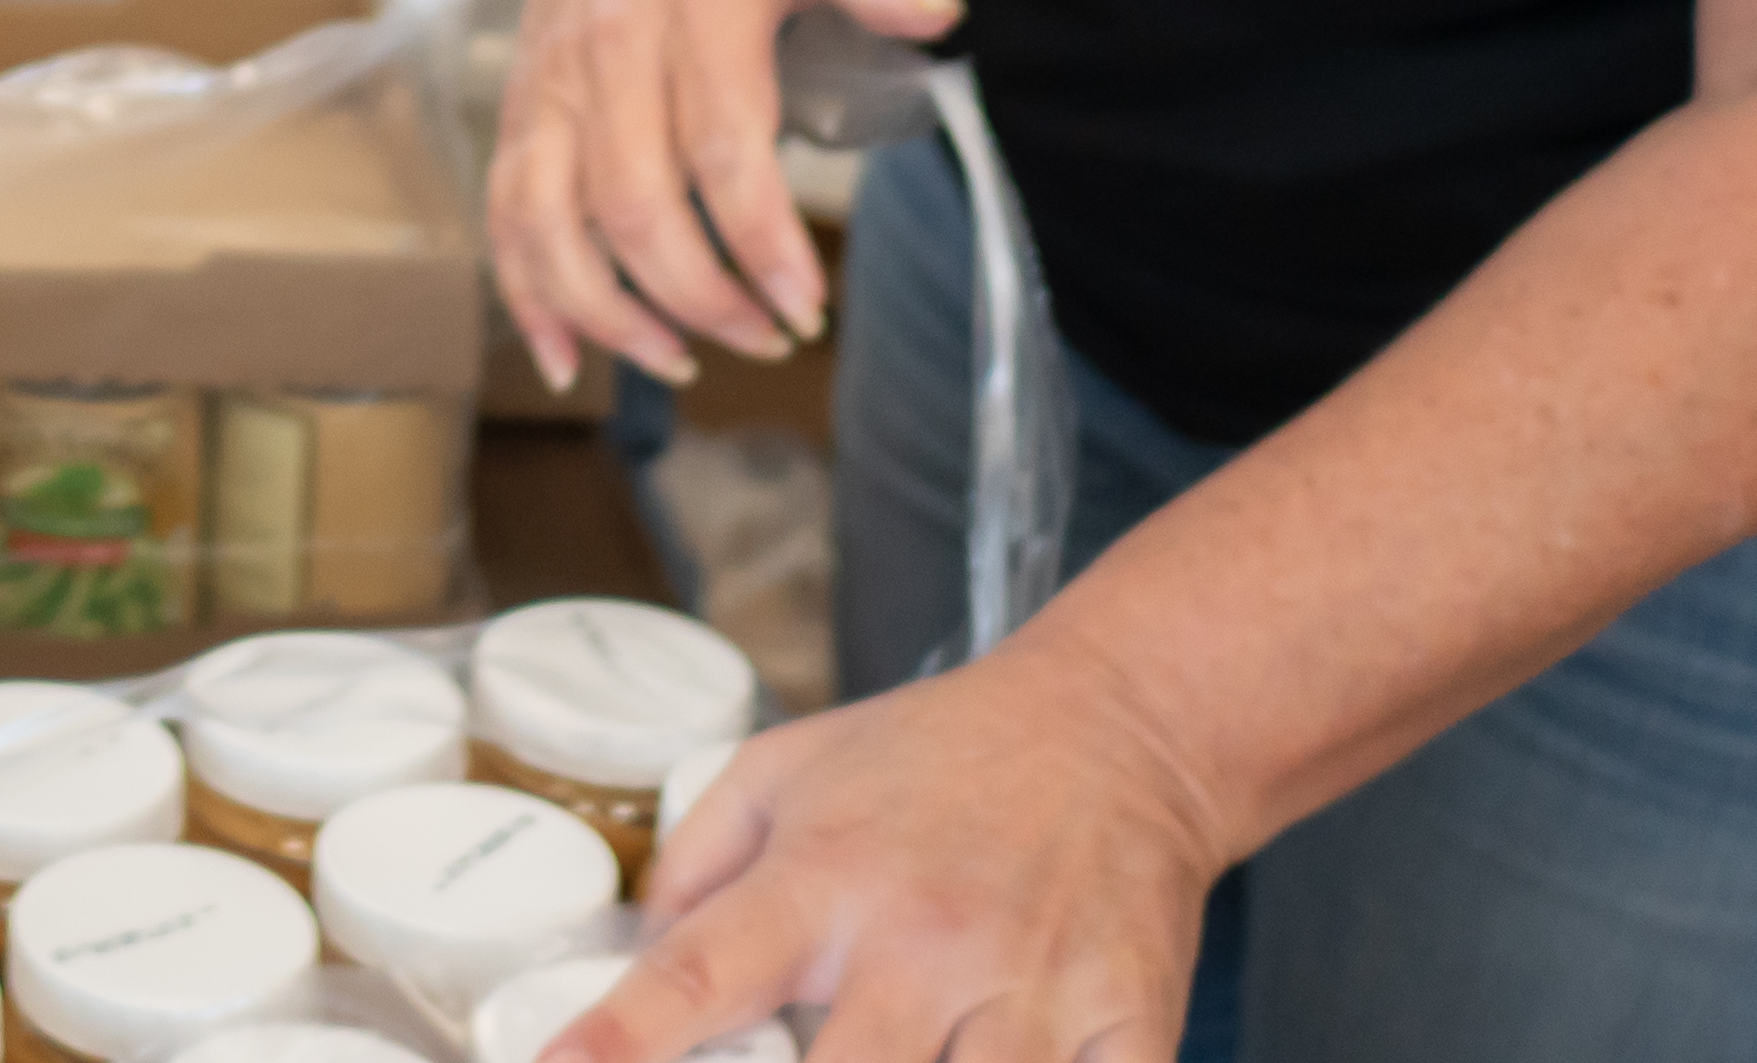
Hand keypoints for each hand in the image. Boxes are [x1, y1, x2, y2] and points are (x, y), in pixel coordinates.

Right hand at [488, 0, 958, 384]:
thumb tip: (940, 16)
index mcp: (693, 12)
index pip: (722, 148)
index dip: (761, 241)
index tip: (807, 308)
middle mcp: (609, 55)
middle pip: (634, 204)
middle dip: (700, 297)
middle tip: (767, 340)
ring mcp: (552, 85)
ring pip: (550, 220)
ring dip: (606, 308)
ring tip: (676, 362)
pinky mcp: (520, 105)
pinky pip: (504, 211)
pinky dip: (523, 291)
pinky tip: (566, 356)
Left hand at [536, 647, 1229, 1062]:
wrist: (1114, 725)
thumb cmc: (933, 756)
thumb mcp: (784, 769)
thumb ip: (694, 867)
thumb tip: (631, 967)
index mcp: (827, 878)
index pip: (704, 973)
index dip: (625, 1039)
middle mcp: (924, 940)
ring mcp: (1034, 991)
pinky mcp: (1132, 1027)